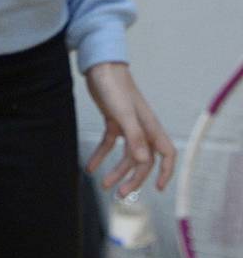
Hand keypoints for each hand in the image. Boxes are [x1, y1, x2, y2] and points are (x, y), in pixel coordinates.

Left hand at [84, 61, 175, 194]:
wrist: (99, 64)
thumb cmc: (114, 85)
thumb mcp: (123, 113)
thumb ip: (134, 137)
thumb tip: (143, 162)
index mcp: (149, 126)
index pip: (166, 153)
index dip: (166, 172)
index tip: (158, 189)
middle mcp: (141, 127)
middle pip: (143, 160)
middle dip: (133, 178)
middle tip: (120, 193)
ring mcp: (127, 124)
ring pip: (126, 155)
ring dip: (116, 170)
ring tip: (103, 185)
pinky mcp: (112, 119)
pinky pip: (109, 143)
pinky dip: (101, 155)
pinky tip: (91, 167)